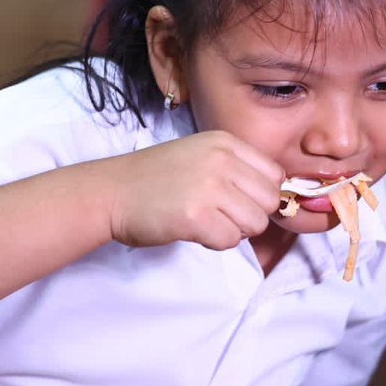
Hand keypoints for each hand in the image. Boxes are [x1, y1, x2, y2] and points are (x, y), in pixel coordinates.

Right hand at [103, 130, 283, 250]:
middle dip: (249, 216)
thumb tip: (274, 199)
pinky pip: (231, 241)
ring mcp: (209, 187)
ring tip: (203, 221)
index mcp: (224, 142)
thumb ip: (234, 169)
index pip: (274, 174)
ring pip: (254, 224)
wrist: (111, 192)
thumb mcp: (199, 156)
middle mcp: (221, 160)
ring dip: (232, 231)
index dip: (260, 195)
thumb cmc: (153, 179)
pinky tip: (192, 230)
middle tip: (219, 215)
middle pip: (269, 201)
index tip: (239, 203)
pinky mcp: (196, 216)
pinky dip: (214, 243)